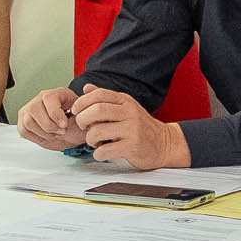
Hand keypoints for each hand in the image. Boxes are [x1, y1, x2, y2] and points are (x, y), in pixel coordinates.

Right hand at [17, 86, 82, 149]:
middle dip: (49, 126)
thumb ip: (86, 103)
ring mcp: (29, 110)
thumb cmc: (76, 121)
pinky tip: (48, 135)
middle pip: (34, 110)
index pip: (48, 98)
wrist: (70, 132)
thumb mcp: (85, 112)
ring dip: (44, 133)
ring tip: (56, 134)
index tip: (64, 125)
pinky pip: (24, 130)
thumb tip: (87, 89)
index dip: (55, 114)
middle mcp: (40, 99)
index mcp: (56, 93)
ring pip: (28, 122)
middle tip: (61, 132)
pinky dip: (37, 137)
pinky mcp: (23, 121)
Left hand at [70, 87, 189, 171]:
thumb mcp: (126, 107)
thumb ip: (106, 99)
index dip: (82, 102)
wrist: (164, 144)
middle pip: (97, 110)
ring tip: (95, 141)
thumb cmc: (142, 127)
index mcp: (126, 101)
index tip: (76, 111)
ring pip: (98, 131)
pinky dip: (98, 153)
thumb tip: (86, 88)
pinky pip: (104, 150)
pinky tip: (103, 152)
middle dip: (82, 119)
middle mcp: (129, 113)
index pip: (99, 94)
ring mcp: (132, 130)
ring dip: (90, 139)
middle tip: (83, 127)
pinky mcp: (132, 147)